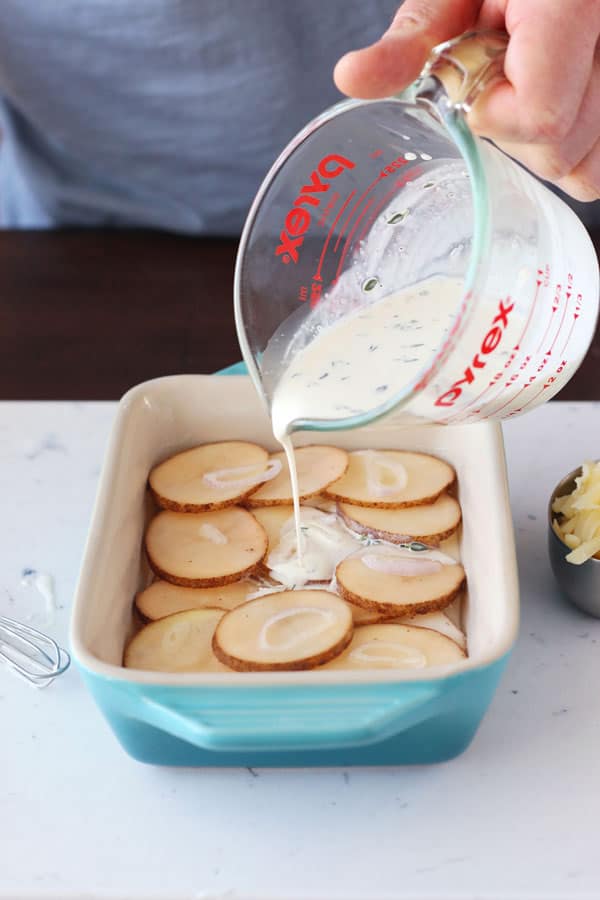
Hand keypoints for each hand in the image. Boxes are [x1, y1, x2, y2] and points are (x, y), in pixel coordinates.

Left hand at [334, 0, 599, 200]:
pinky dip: (573, 151)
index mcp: (574, 4)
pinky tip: (552, 109)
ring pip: (588, 168)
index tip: (473, 90)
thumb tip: (351, 79)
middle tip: (498, 82)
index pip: (540, 116)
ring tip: (527, 92)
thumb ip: (412, 39)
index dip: (494, 118)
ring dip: (545, 150)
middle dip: (514, 136)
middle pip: (562, 149)